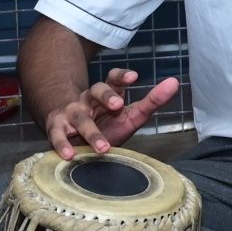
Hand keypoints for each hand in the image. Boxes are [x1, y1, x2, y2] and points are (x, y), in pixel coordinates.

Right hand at [44, 68, 179, 158]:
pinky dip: (61, 144)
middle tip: (118, 105)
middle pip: (96, 90)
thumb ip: (153, 100)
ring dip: (91, 132)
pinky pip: (57, 135)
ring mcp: (71, 113)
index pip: (113, 79)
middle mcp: (88, 99)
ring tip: (104, 148)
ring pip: (80, 117)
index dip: (122, 76)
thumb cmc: (107, 124)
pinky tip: (69, 155)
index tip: (134, 77)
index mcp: (108, 94)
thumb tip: (175, 82)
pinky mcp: (56, 128)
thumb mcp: (131, 113)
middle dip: (107, 96)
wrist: (73, 135)